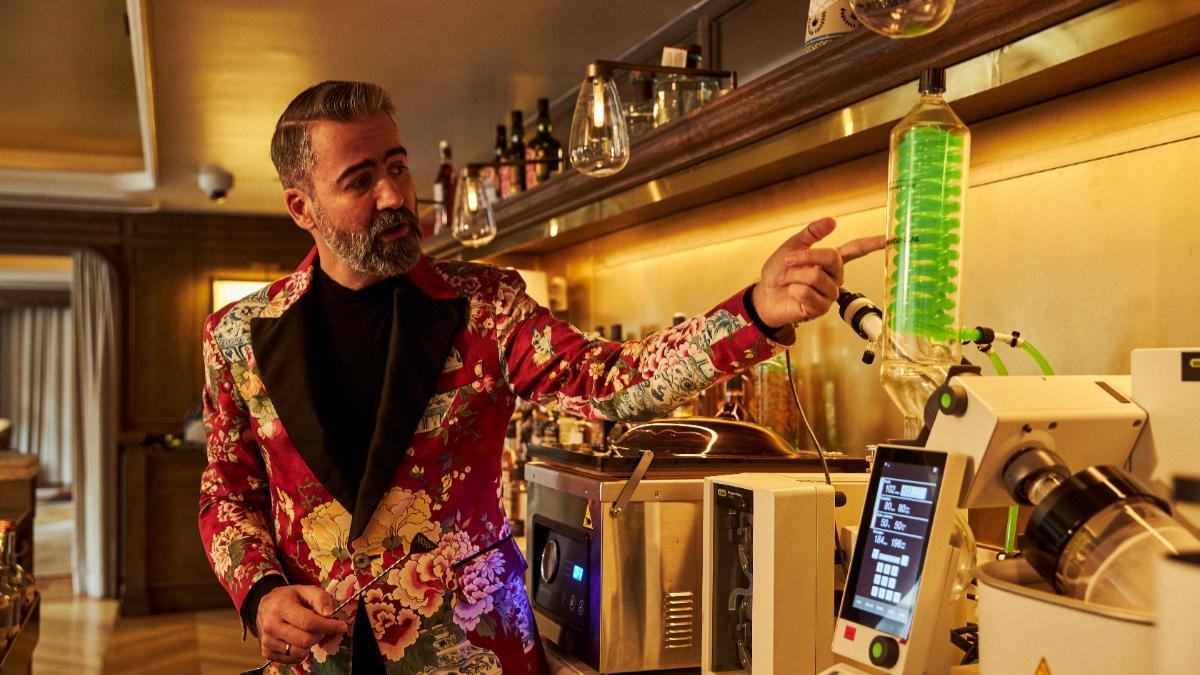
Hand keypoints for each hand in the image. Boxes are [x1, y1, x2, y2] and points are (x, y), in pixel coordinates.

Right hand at [255, 585, 347, 663]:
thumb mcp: (306, 590)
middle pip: (305, 640)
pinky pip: (292, 659)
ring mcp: (267, 641)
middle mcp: (271, 625)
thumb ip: (320, 598)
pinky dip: (301, 652)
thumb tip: (329, 613)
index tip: (342, 626)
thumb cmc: (290, 598)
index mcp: (281, 607)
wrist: (266, 607)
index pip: (308, 622)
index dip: (328, 626)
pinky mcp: (266, 652)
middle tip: (322, 627)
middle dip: (320, 634)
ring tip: (308, 632)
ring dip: (311, 644)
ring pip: (299, 652)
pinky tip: (298, 640)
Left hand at [752, 217, 885, 328]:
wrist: (764, 295)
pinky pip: (808, 293)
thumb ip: (811, 233)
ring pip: (816, 276)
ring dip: (795, 275)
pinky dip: (794, 289)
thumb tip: (832, 221)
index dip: (872, 243)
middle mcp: (834, 277)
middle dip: (806, 257)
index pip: (856, 250)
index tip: (889, 238)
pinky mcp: (819, 309)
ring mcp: (829, 294)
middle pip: (832, 258)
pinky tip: (792, 293)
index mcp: (830, 261)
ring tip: (788, 280)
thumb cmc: (778, 273)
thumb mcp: (792, 247)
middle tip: (788, 261)